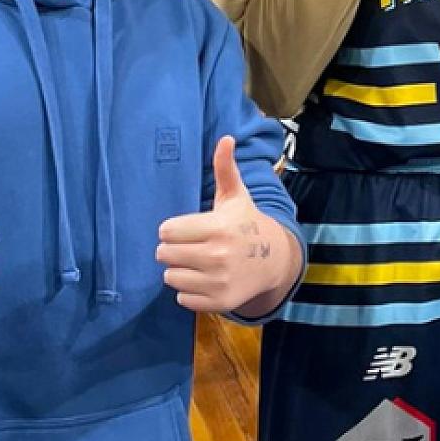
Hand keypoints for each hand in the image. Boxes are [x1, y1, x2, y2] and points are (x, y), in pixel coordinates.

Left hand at [157, 136, 301, 315]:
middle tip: (191, 246)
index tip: (188, 229)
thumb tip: (226, 138)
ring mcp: (219, 282)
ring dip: (180, 271)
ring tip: (198, 264)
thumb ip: (225, 168)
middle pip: (164, 254)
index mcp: (218, 228)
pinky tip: (205, 280)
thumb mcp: (236, 196)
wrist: (275, 261)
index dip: (174, 229)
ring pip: (170, 278)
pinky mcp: (219, 302)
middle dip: (173, 249)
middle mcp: (218, 256)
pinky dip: (189, 292)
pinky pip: (182, 299)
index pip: (167, 231)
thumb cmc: (246, 224)